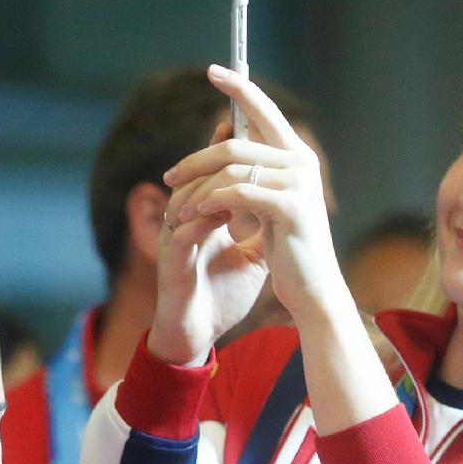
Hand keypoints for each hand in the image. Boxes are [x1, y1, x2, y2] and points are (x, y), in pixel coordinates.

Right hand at [150, 123, 270, 365]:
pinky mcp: (171, 261)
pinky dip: (204, 218)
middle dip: (214, 153)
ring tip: (241, 174)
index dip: (227, 150)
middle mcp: (185, 223)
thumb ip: (266, 230)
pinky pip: (184, 230)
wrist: (200, 336)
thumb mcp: (254, 258)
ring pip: (187, 198)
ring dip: (213, 185)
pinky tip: (226, 212)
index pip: (213, 176)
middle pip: (196, 177)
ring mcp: (175, 240)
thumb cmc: (222, 299)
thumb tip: (291, 207)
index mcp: (203, 219)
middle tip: (237, 132)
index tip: (251, 127)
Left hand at [152, 66, 347, 358]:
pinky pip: (238, 194)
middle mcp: (301, 162)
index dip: (239, 86)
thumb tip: (227, 138)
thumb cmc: (287, 248)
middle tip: (169, 177)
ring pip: (231, 170)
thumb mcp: (266, 204)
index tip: (213, 70)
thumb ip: (252, 172)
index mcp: (296, 156)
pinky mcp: (290, 207)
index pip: (263, 111)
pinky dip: (211, 204)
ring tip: (178, 211)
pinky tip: (194, 217)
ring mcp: (299, 183)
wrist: (312, 287)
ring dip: (197, 190)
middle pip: (235, 143)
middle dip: (195, 160)